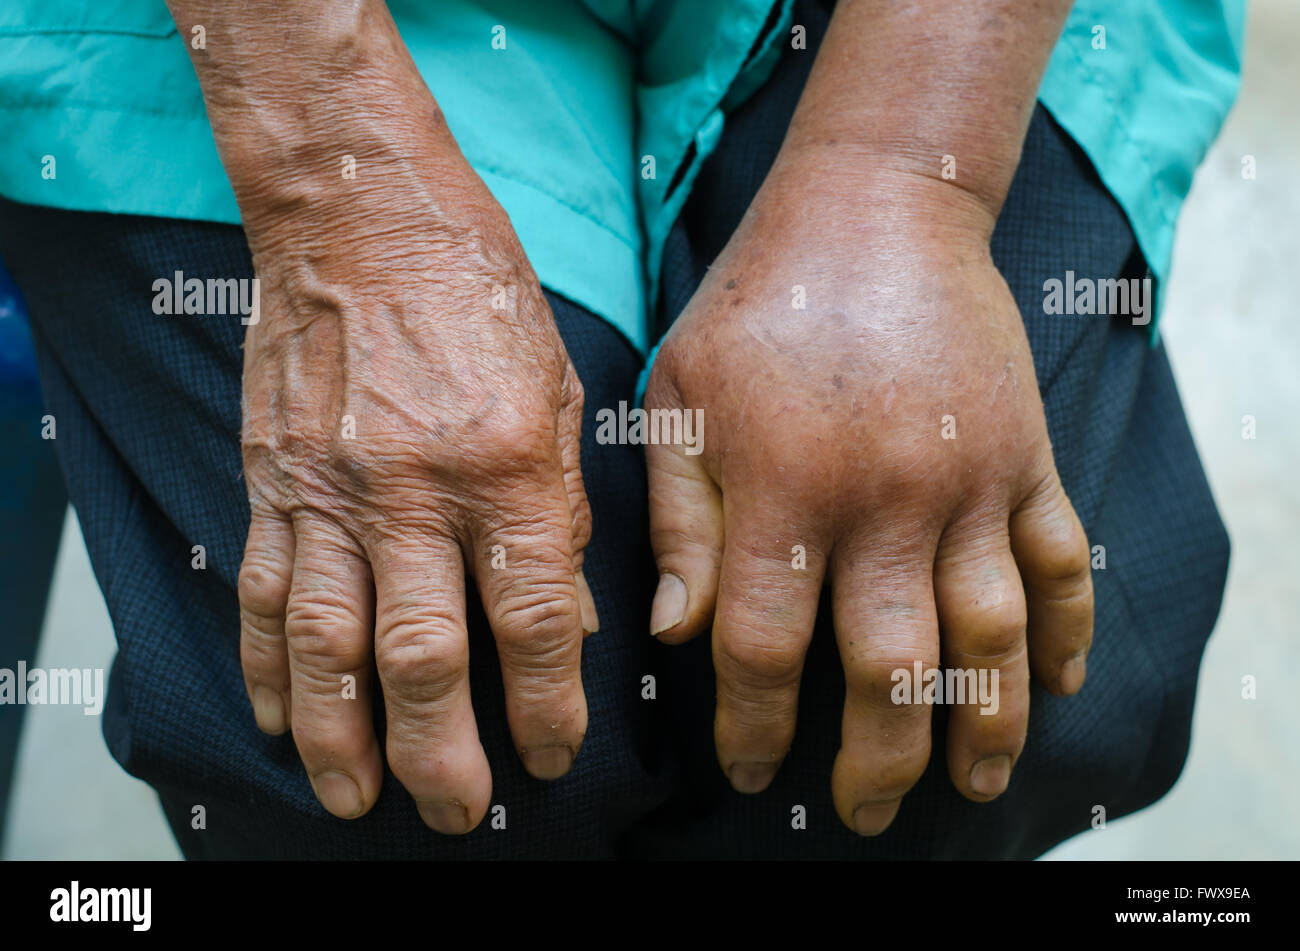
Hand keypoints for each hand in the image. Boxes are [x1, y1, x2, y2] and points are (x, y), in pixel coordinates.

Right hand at [186, 2, 598, 831]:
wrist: (361, 214)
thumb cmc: (480, 292)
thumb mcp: (560, 392)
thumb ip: (563, 511)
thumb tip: (569, 618)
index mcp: (509, 467)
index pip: (533, 622)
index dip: (546, 707)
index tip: (551, 755)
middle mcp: (416, 491)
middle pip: (424, 658)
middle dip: (441, 754)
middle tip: (456, 813)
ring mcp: (332, 489)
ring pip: (330, 646)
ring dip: (341, 738)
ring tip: (355, 799)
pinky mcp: (274, 478)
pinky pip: (268, 591)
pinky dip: (270, 666)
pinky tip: (279, 718)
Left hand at [644, 155, 1092, 834]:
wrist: (874, 208)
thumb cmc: (756, 305)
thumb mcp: (680, 399)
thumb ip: (679, 522)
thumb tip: (676, 637)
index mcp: (783, 491)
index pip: (765, 649)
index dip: (754, 726)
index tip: (750, 769)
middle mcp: (882, 500)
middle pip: (888, 667)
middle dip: (876, 759)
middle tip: (864, 814)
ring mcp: (968, 481)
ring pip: (988, 634)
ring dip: (987, 723)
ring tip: (975, 784)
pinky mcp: (1025, 456)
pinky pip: (1060, 561)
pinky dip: (1066, 629)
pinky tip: (1057, 685)